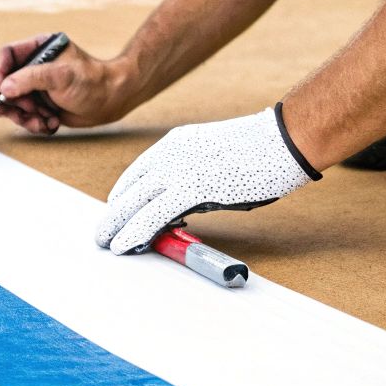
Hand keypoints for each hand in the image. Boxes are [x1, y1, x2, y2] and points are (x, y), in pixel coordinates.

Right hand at [0, 34, 132, 133]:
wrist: (112, 100)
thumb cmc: (92, 81)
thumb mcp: (61, 76)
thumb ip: (30, 79)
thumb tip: (4, 89)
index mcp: (37, 49)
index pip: (5, 57)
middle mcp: (33, 67)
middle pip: (4, 84)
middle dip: (13, 103)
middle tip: (26, 112)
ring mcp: (35, 87)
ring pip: (13, 105)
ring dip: (25, 117)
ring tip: (44, 120)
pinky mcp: (40, 104)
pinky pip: (25, 117)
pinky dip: (35, 124)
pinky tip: (52, 122)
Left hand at [96, 105, 318, 254]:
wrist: (284, 140)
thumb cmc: (261, 152)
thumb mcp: (215, 156)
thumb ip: (194, 175)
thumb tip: (183, 205)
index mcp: (175, 143)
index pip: (138, 172)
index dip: (124, 196)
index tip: (116, 212)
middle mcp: (170, 153)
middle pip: (130, 189)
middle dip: (113, 214)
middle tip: (101, 234)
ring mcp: (179, 169)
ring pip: (135, 203)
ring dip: (116, 226)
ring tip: (103, 243)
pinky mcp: (191, 188)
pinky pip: (153, 215)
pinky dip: (135, 232)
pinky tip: (123, 246)